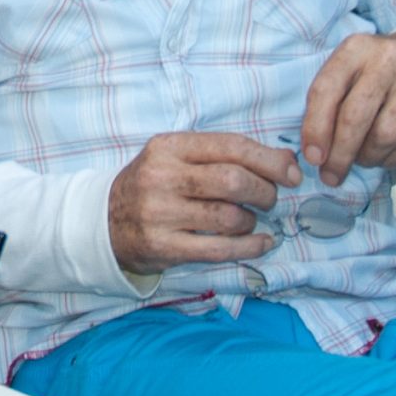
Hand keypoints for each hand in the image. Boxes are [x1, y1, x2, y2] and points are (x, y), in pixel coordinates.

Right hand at [106, 132, 302, 273]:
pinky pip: (219, 250)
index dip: (268, 160)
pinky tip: (261, 243)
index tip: (290, 173)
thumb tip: (286, 162)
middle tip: (270, 199)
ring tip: (249, 220)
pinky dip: (250, 247)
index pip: (230, 146)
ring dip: (252, 220)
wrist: (104, 222)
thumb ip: (224, 155)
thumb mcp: (177, 158)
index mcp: (168, 147)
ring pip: (229, 217)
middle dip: (265, 192)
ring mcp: (160, 214)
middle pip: (233, 181)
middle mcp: (161, 177)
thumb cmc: (153, 185)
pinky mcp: (163, 247)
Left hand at [297, 30, 395, 185]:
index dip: (316, 128)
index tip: (312, 158)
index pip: (327, 89)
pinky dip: (393, 158)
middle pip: (356, 116)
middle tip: (332, 175)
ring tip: (361, 160)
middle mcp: (388, 56)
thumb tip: (315, 153)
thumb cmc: (376, 71)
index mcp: (356, 47)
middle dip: (340, 154)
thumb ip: (327, 103)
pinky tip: (384, 156)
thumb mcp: (348, 71)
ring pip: (387, 133)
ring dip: (368, 157)